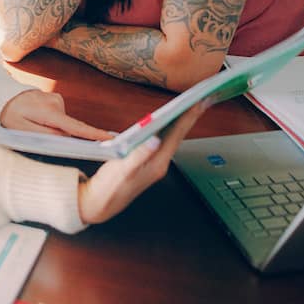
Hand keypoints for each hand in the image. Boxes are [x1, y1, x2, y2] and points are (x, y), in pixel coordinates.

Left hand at [0, 90, 113, 139]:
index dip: (93, 134)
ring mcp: (56, 99)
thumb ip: (45, 135)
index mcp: (48, 111)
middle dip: (61, 137)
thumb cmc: (9, 115)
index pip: (75, 127)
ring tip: (31, 124)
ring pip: (63, 123)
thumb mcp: (21, 130)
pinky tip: (36, 119)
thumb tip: (67, 138)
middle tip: (39, 134)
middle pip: (68, 128)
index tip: (111, 139)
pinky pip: (59, 117)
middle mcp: (56, 103)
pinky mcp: (55, 99)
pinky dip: (52, 123)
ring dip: (52, 129)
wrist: (1, 94)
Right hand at [76, 102, 206, 224]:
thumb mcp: (122, 170)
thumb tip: (154, 140)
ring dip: (181, 122)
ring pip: (172, 138)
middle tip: (202, 100)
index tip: (198, 103)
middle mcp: (160, 164)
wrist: (101, 204)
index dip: (187, 118)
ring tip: (190, 108)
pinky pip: (163, 142)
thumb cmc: (109, 188)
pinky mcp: (148, 162)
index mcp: (157, 164)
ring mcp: (155, 163)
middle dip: (190, 117)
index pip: (176, 136)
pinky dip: (169, 129)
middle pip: (178, 136)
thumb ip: (139, 155)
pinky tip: (168, 122)